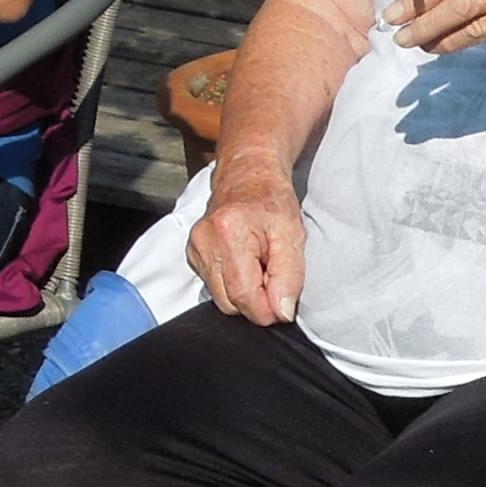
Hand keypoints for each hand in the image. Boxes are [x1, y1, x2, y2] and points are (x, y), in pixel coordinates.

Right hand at [190, 161, 305, 323]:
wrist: (248, 174)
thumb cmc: (272, 201)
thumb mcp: (293, 235)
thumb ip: (289, 276)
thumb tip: (281, 312)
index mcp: (230, 234)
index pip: (245, 297)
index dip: (268, 308)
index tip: (283, 297)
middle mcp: (204, 242)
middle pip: (230, 303)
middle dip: (256, 299)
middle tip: (272, 273)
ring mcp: (195, 248)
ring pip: (221, 298)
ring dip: (244, 291)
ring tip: (258, 265)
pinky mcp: (192, 254)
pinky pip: (214, 286)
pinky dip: (233, 283)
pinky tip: (244, 263)